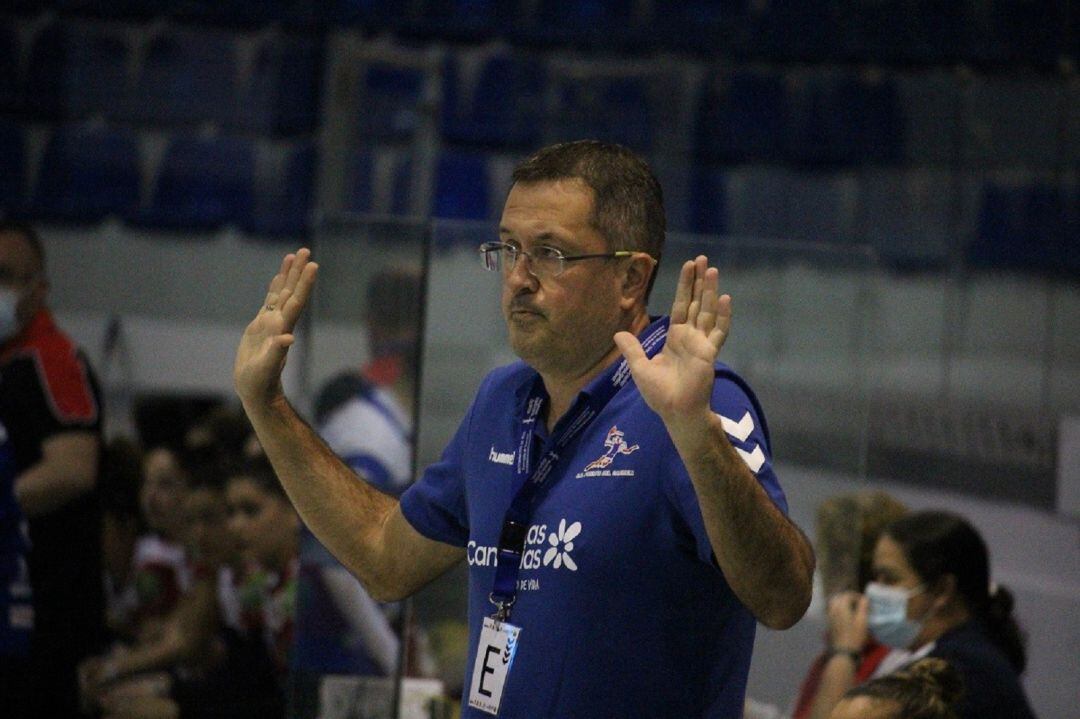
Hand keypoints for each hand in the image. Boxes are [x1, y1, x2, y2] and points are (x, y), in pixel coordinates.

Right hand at [234, 249, 317, 407]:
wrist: (256, 390)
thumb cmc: (260, 383)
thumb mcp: (266, 369)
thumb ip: (276, 353)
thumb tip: (288, 338)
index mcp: (282, 329)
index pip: (296, 302)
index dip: (304, 284)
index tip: (313, 266)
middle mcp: (280, 323)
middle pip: (291, 292)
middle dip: (299, 272)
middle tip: (305, 250)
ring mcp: (271, 323)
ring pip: (281, 293)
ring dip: (289, 275)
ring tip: (294, 255)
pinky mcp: (261, 326)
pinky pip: (270, 301)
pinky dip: (275, 287)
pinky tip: (278, 276)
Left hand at [613, 255, 730, 425]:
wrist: (675, 412)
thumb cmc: (659, 394)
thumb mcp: (639, 368)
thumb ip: (632, 349)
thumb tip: (618, 334)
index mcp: (676, 338)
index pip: (681, 305)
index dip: (685, 287)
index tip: (689, 267)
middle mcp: (691, 337)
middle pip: (696, 303)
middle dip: (699, 282)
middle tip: (703, 259)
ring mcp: (702, 343)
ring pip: (708, 311)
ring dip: (711, 291)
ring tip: (713, 270)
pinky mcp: (709, 353)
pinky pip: (718, 331)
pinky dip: (723, 316)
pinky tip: (725, 299)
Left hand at [827, 591, 868, 651]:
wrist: (843, 652)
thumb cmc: (855, 636)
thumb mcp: (862, 621)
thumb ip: (863, 607)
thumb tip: (865, 598)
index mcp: (840, 606)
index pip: (847, 595)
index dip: (857, 596)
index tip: (865, 601)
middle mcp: (833, 609)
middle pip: (839, 598)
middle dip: (849, 598)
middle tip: (859, 603)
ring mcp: (829, 617)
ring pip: (834, 604)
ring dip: (843, 604)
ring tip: (854, 609)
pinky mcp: (829, 624)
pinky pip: (832, 611)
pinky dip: (839, 610)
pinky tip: (847, 616)